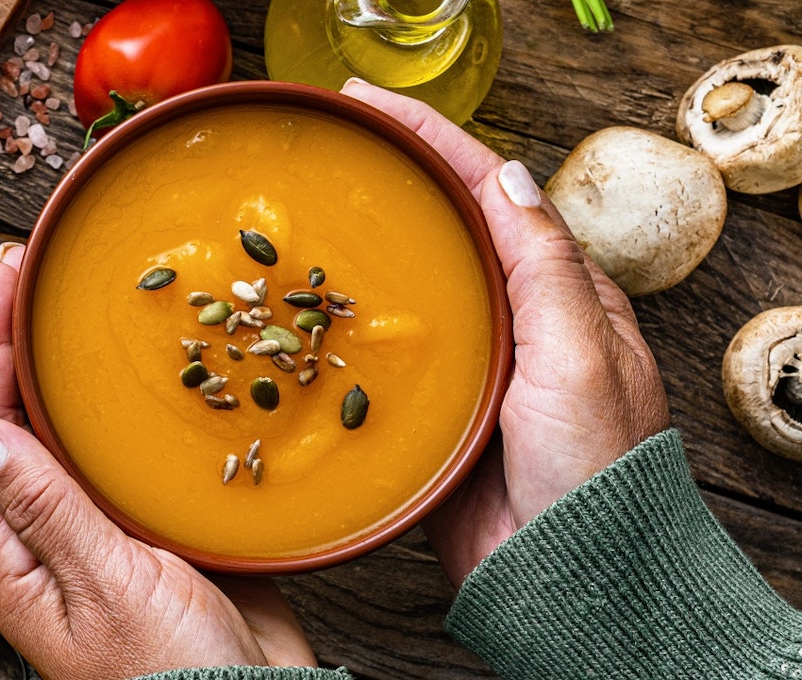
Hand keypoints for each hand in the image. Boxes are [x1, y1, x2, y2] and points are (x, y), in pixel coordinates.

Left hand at [0, 243, 317, 678]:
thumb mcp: (105, 586)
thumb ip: (46, 508)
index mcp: (25, 562)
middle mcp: (62, 544)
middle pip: (26, 426)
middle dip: (21, 347)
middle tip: (28, 275)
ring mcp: (116, 539)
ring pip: (83, 439)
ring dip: (78, 374)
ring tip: (82, 308)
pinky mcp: (172, 539)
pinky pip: (146, 463)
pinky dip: (147, 416)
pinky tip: (165, 379)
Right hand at [338, 80, 671, 585]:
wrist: (563, 573)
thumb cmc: (592, 468)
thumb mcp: (580, 352)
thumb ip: (542, 266)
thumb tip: (505, 176)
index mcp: (556, 293)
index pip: (490, 193)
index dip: (433, 142)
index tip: (372, 108)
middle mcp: (510, 321)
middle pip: (441, 230)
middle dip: (388, 182)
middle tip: (329, 151)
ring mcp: (465, 367)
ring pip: (403, 290)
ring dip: (357, 251)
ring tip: (301, 215)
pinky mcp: (427, 413)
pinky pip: (377, 355)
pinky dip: (342, 326)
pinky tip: (301, 313)